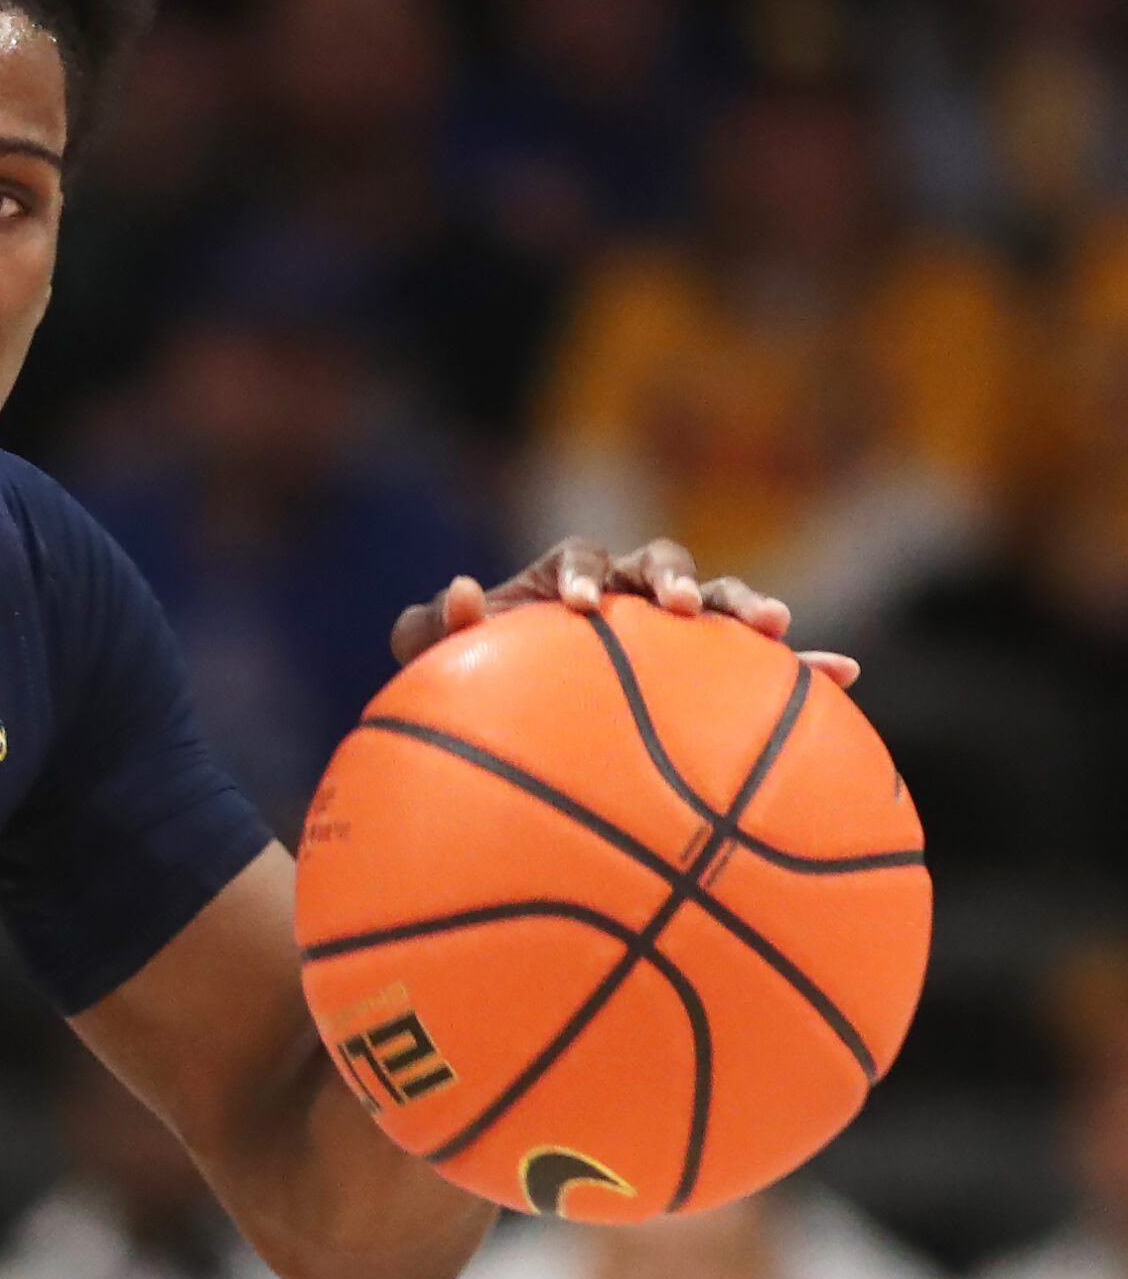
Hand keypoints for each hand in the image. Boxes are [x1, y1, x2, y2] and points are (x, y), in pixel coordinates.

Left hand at [389, 535, 860, 688]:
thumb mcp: (440, 658)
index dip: (582, 572)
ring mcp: (675, 629)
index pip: (579, 557)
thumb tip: (462, 588)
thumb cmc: (478, 678)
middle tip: (680, 607)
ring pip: (720, 599)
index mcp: (568, 577)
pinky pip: (766, 663)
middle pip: (661, 562)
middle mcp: (627, 590)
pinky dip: (804, 662)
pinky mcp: (715, 669)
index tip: (579, 604)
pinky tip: (845, 676)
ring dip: (745, 605)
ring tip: (776, 625)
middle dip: (675, 577)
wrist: (518, 721)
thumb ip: (432, 625)